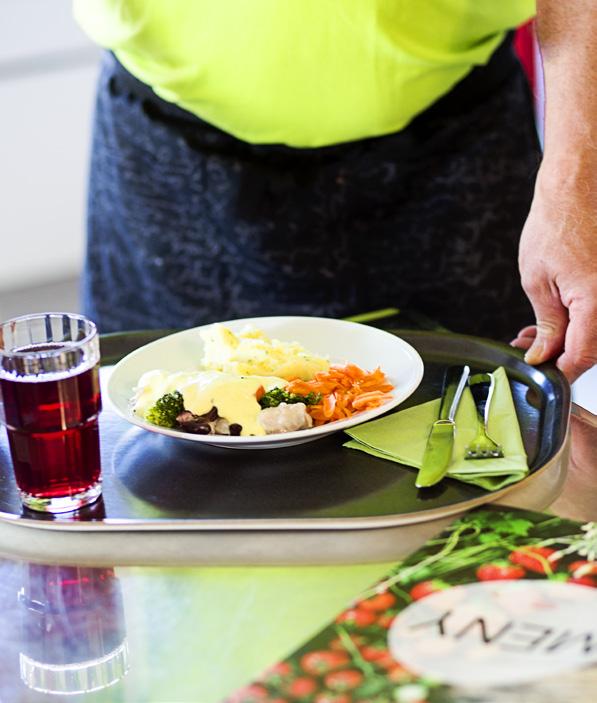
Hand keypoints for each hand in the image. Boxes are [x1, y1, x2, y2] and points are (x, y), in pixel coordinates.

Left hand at [514, 170, 596, 382]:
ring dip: (567, 340)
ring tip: (535, 335)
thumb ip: (546, 324)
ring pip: (596, 335)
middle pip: (592, 348)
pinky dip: (579, 323)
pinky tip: (555, 322)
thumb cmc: (556, 223)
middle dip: (559, 355)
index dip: (560, 371)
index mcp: (596, 299)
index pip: (582, 355)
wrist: (576, 190)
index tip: (542, 376)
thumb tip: (544, 353)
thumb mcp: (537, 280)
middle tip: (529, 350)